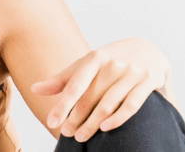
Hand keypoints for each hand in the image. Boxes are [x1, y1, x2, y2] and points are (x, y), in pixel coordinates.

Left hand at [30, 37, 170, 142]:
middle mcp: (113, 63)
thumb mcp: (88, 64)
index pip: (75, 84)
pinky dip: (119, 118)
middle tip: (67, 134)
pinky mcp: (149, 80)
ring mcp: (132, 71)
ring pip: (109, 103)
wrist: (149, 48)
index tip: (52, 122)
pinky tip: (106, 128)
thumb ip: (63, 78)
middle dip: (76, 118)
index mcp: (95, 57)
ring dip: (94, 123)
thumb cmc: (111, 60)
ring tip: (82, 136)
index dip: (62, 105)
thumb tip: (35, 89)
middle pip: (90, 97)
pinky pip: (132, 104)